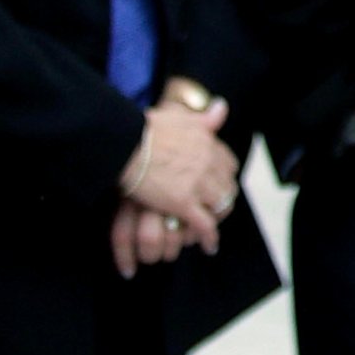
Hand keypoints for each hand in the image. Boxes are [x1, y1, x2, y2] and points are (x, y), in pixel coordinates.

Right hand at [114, 94, 239, 268]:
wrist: (127, 144)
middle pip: (227, 185)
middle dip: (223, 198)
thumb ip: (203, 118)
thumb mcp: (181, 116)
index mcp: (209, 142)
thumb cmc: (145, 128)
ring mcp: (198, 184)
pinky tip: (209, 246)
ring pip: (220, 205)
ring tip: (213, 227)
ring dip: (218, 217)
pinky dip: (209, 237)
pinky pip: (204, 225)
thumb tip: (222, 107)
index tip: (217, 183)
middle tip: (217, 209)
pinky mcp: (184, 204)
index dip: (223, 175)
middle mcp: (209, 163)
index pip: (227, 163)